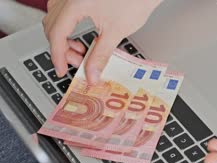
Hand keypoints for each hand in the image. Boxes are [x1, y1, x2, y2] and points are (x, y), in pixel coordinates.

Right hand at [43, 0, 161, 83]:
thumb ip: (100, 55)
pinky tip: (80, 34)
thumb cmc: (135, 1)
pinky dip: (68, 24)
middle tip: (79, 63)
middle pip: (52, 26)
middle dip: (63, 48)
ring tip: (82, 50)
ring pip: (55, 17)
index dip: (58, 56)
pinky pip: (64, 9)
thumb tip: (91, 73)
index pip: (56, 34)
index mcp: (75, 4)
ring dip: (64, 37)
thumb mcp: (116, 32)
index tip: (63, 70)